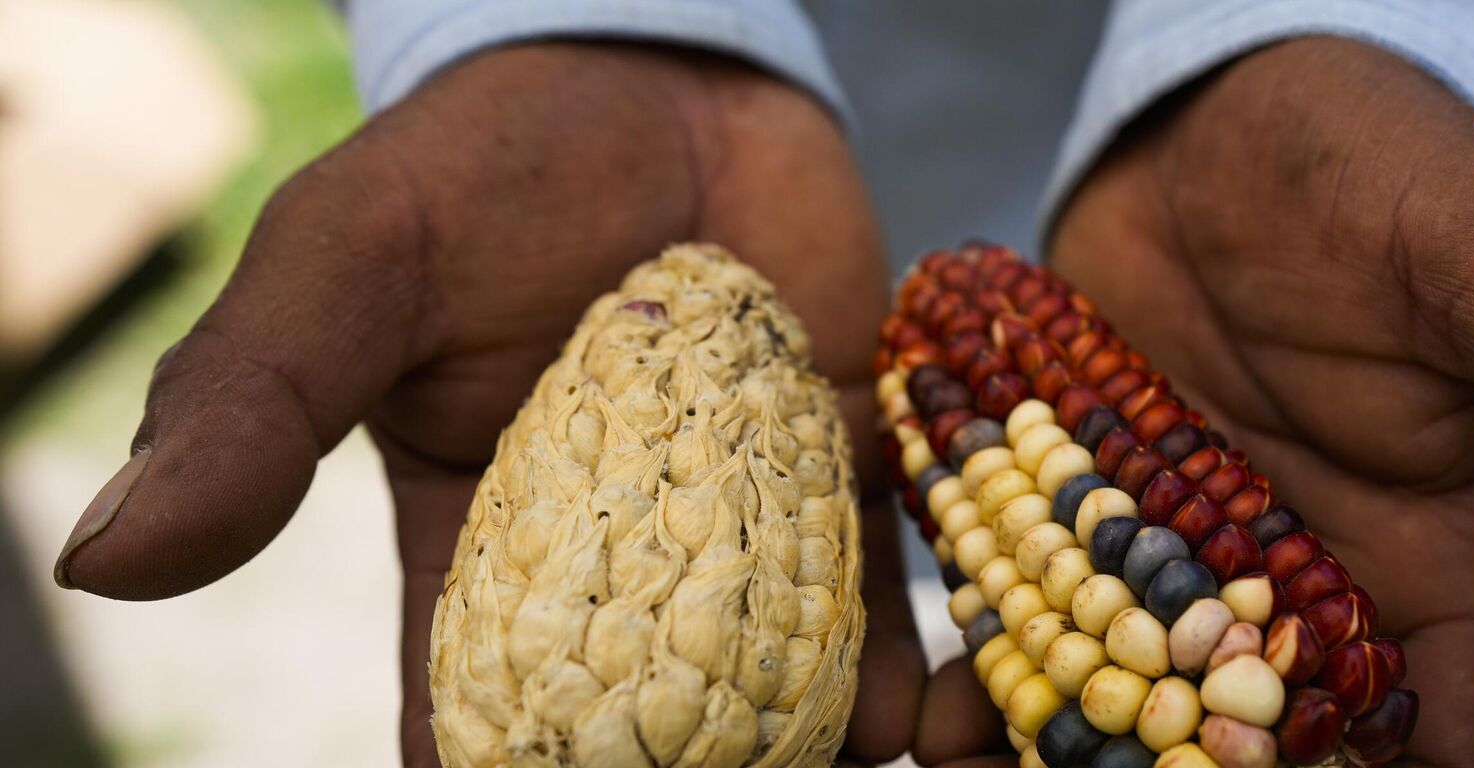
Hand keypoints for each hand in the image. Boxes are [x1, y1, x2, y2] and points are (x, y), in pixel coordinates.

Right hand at [53, 43, 922, 766]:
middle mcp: (621, 559)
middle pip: (654, 723)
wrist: (659, 69)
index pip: (480, 714)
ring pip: (787, 675)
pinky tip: (942, 702)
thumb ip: (256, 403)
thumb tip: (106, 558)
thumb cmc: (484, 163)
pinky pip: (888, 581)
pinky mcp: (846, 464)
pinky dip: (919, 648)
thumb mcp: (356, 265)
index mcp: (480, 547)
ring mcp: (744, 519)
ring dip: (827, 742)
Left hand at [918, 38, 1473, 766]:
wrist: (1215, 106)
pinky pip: (1026, 623)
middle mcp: (1302, 589)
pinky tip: (928, 715)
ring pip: (1128, 712)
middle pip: (1256, 757)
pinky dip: (985, 676)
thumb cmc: (1377, 166)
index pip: (1428, 746)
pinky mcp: (1073, 515)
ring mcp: (1177, 560)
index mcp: (1436, 570)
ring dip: (1066, 758)